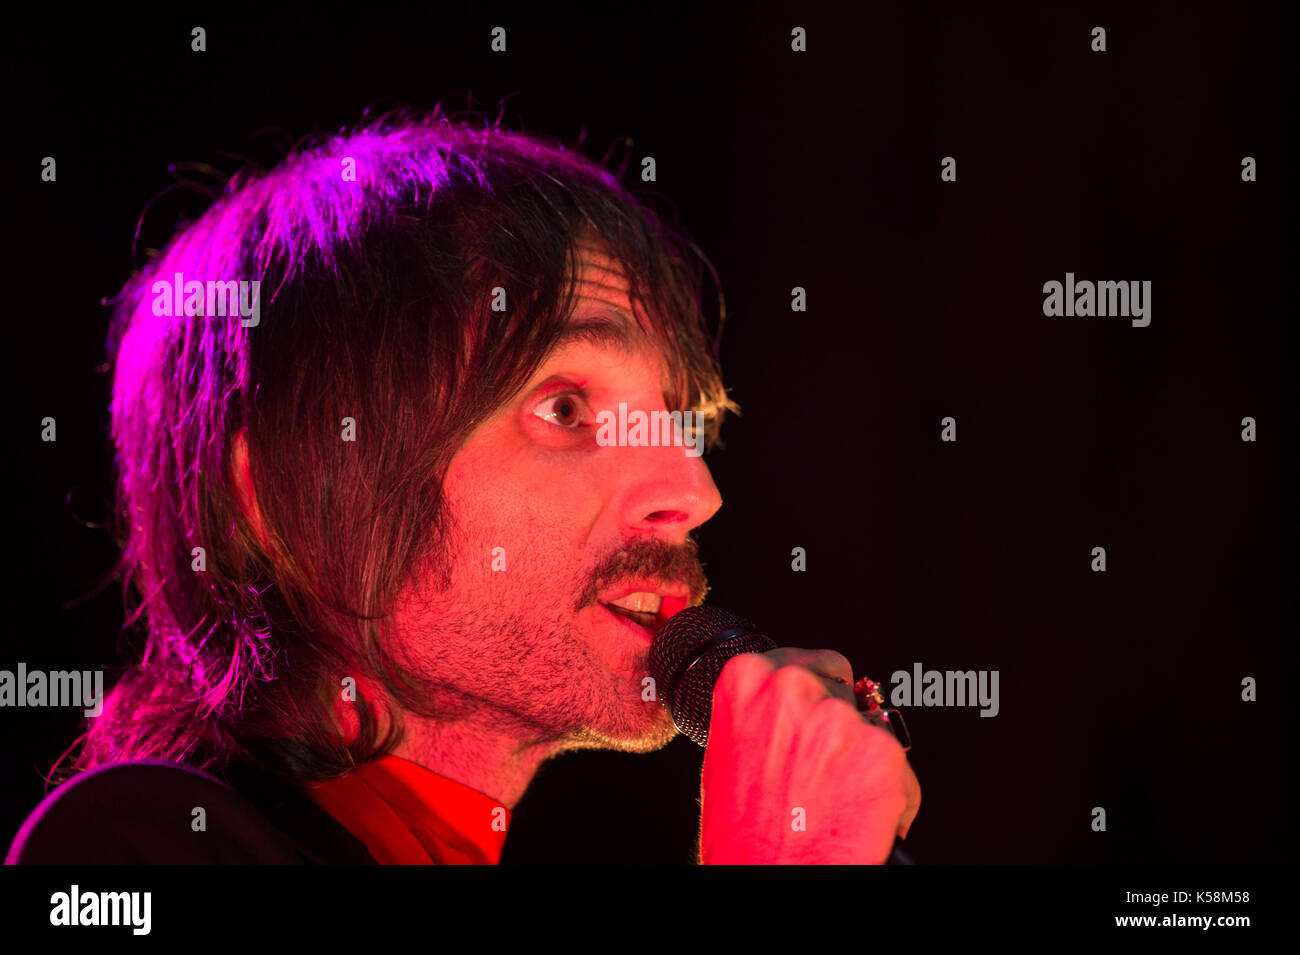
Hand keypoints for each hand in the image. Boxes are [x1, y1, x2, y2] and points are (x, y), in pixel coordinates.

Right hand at [699, 648, 920, 863]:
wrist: (766, 876)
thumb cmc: (740, 829)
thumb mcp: (730, 751)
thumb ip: (763, 714)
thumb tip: (796, 707)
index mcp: (749, 677)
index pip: (808, 662)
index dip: (819, 694)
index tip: (818, 717)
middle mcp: (795, 686)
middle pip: (845, 689)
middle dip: (842, 725)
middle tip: (824, 771)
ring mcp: (841, 717)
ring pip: (873, 729)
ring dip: (864, 762)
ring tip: (834, 803)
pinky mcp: (884, 751)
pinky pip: (900, 767)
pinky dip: (890, 794)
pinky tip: (857, 817)